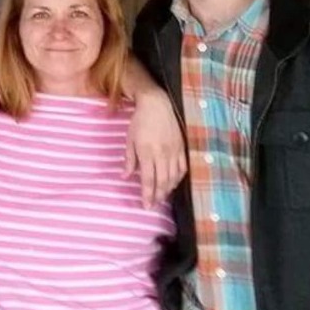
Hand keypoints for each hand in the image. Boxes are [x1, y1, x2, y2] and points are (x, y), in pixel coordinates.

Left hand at [124, 89, 186, 207]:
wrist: (157, 104)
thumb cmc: (140, 121)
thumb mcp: (129, 140)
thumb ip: (129, 160)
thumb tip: (125, 177)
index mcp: (147, 152)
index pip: (149, 179)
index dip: (148, 194)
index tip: (146, 205)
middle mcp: (162, 153)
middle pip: (162, 181)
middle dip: (158, 196)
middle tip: (153, 205)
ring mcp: (174, 151)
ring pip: (174, 176)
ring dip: (168, 189)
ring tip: (162, 197)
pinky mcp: (182, 147)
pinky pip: (183, 167)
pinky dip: (178, 178)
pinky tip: (173, 183)